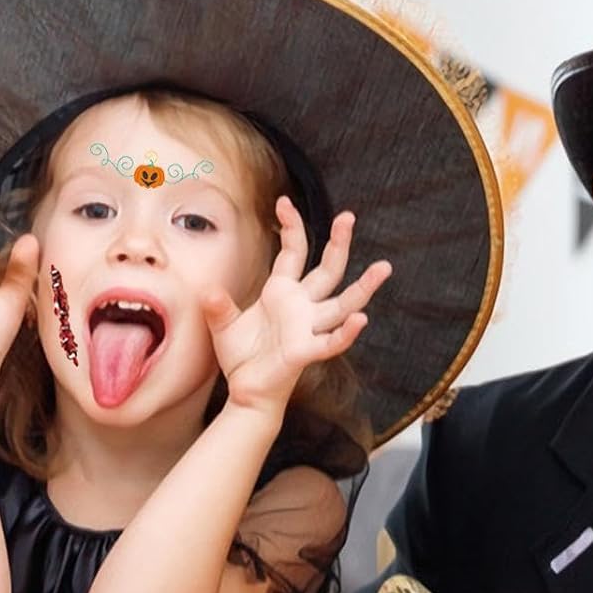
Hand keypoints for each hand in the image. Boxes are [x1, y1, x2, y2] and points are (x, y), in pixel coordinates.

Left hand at [203, 198, 391, 416]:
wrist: (246, 391)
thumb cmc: (242, 357)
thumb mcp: (223, 326)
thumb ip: (217, 307)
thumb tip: (207, 290)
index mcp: (282, 293)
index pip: (293, 252)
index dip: (292, 228)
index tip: (284, 202)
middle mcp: (302, 307)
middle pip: (328, 270)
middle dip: (338, 243)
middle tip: (348, 216)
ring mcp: (308, 328)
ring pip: (343, 303)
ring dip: (364, 287)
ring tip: (384, 267)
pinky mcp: (306, 351)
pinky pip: (331, 341)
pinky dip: (346, 332)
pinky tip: (360, 319)